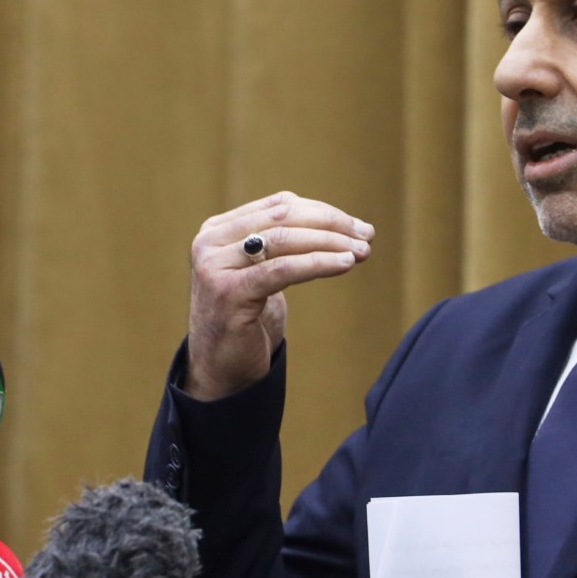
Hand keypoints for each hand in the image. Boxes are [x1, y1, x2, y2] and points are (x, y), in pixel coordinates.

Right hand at [184, 192, 372, 400]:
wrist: (221, 370)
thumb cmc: (247, 322)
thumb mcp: (262, 274)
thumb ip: (282, 245)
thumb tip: (340, 224)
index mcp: (217, 230)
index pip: (279, 206)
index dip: (323, 212)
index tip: (358, 226)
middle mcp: (209, 242)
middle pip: (283, 218)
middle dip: (331, 224)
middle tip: (367, 236)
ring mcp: (215, 267)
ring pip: (284, 240)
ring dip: (330, 243)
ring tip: (362, 252)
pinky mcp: (228, 292)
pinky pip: (282, 269)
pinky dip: (318, 263)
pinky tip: (344, 264)